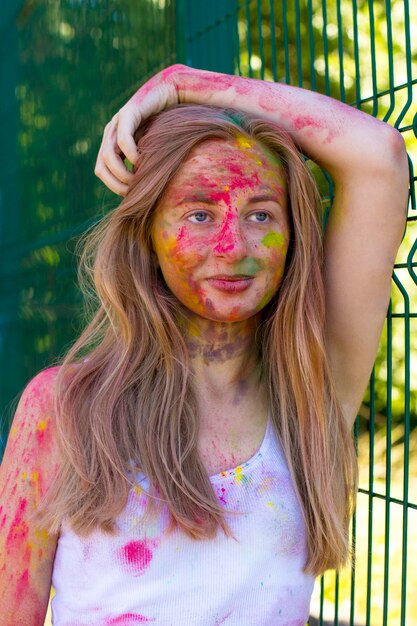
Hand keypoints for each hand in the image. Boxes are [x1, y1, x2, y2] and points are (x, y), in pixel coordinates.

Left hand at [94, 64, 188, 195]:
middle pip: (100, 168)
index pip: (102, 171)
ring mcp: (117, 123)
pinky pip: (123, 139)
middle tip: (133, 191)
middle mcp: (110, 134)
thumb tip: (144, 191)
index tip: (130, 195)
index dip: (113, 186)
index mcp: (112, 143)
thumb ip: (144, 166)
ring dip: (122, 173)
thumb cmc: (166, 125)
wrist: (172, 93)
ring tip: (138, 179)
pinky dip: (131, 154)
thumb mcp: (152, 150)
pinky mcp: (128, 114)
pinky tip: (142, 161)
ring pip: (108, 156)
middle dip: (116, 184)